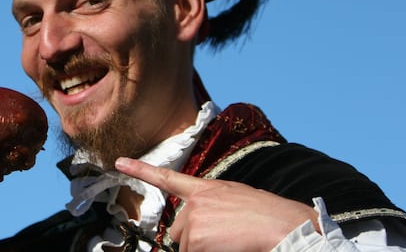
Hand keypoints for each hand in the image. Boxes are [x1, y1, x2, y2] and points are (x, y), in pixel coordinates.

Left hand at [115, 157, 318, 251]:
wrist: (286, 228)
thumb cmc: (271, 218)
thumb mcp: (238, 202)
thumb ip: (212, 209)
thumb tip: (196, 231)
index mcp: (208, 189)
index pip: (168, 178)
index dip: (140, 170)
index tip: (119, 162)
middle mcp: (196, 202)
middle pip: (178, 232)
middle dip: (195, 243)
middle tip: (225, 241)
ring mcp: (193, 219)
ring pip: (185, 247)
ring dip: (204, 251)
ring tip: (232, 244)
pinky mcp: (194, 238)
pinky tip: (229, 248)